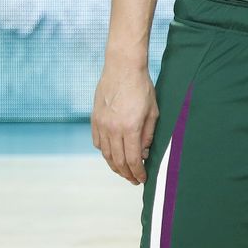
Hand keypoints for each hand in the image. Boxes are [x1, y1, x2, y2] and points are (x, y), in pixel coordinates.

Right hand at [92, 61, 158, 184]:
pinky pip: (97, 142)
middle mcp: (113, 129)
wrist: (122, 68)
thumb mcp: (153, 112)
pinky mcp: (95, 119)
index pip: (132, 160)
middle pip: (117, 161)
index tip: (142, 179)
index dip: (137, 172)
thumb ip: (148, 134)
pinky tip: (112, 155)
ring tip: (123, 171)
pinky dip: (105, 152)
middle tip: (134, 180)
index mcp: (130, 128)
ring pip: (106, 154)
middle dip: (127, 173)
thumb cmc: (142, 87)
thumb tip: (143, 152)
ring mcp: (101, 124)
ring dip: (115, 166)